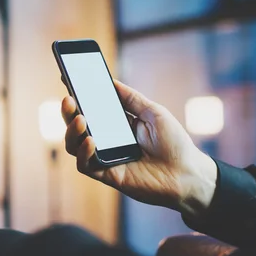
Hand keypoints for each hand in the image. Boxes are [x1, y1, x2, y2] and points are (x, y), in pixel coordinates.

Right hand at [60, 80, 217, 216]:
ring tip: (79, 118)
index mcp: (119, 124)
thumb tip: (110, 81)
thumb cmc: (174, 143)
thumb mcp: (154, 112)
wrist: (187, 173)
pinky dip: (84, 152)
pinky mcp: (108, 175)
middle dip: (69, 112)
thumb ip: (131, 98)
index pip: (92, 109)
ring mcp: (106, 158)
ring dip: (72, 131)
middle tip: (68, 99)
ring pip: (75, 146)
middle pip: (78, 126)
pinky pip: (85, 165)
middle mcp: (109, 140)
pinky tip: (91, 140)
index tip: (68, 79)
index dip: (79, 96)